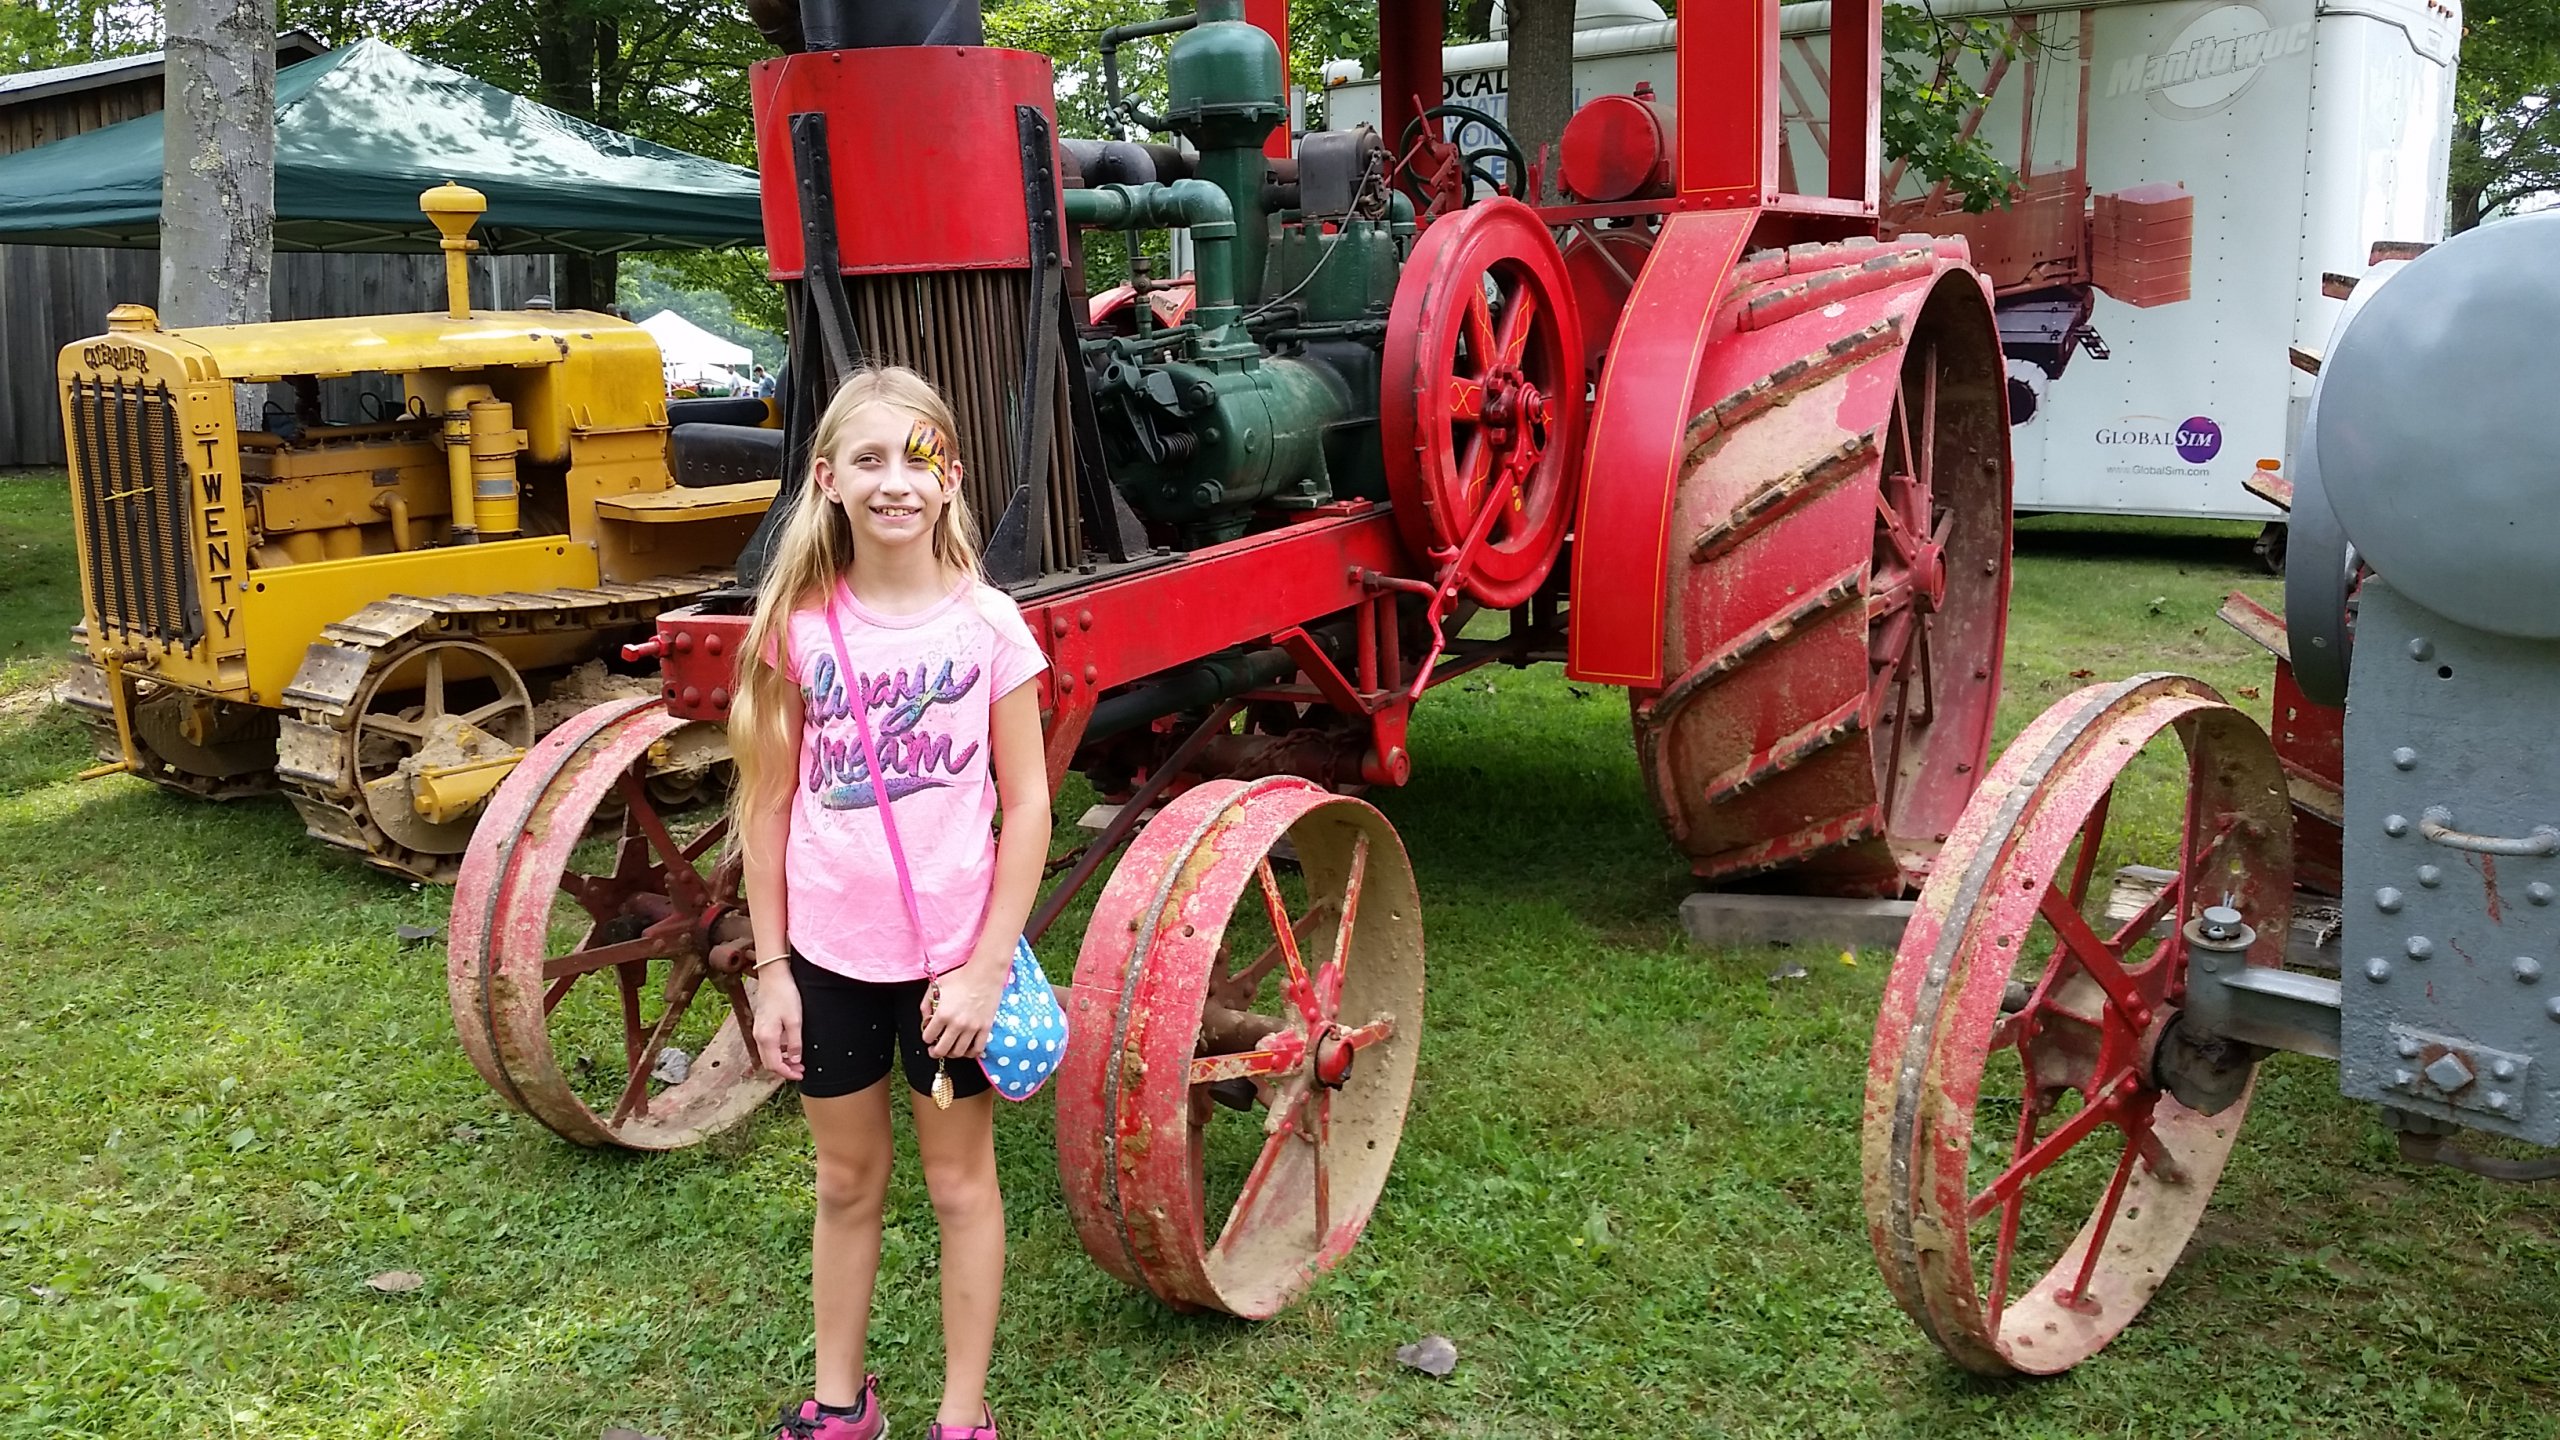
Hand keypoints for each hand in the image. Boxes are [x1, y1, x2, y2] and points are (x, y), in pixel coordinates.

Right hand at [752, 965, 803, 1079]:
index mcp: (767, 1038)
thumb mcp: (795, 1021)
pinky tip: (790, 1048)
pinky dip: (779, 1051)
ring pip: (768, 1055)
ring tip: (798, 1061)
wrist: (773, 976)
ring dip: (782, 1061)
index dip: (788, 1073)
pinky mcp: (761, 1025)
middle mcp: (759, 1036)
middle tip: (801, 1070)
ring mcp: (758, 1031)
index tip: (800, 1075)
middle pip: (769, 1063)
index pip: (775, 1065)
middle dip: (785, 1069)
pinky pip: (768, 1045)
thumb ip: (795, 1043)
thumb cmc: (785, 995)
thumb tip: (796, 1060)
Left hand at [920, 959, 1003, 1059]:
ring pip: (958, 1053)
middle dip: (935, 1052)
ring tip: (950, 1048)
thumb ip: (926, 1004)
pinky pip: (977, 1049)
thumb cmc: (961, 977)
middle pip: (942, 1050)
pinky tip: (966, 1048)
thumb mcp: (936, 986)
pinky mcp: (985, 1028)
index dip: (926, 1037)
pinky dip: (970, 1053)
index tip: (929, 1035)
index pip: (928, 1037)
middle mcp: (956, 1024)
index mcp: (942, 1014)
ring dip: (951, 1054)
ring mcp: (972, 1027)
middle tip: (934, 1049)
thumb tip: (925, 1020)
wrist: (985, 973)